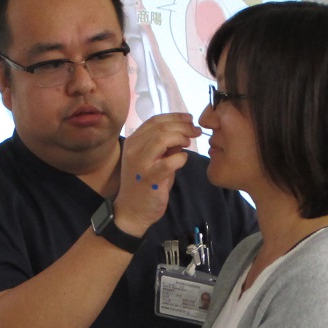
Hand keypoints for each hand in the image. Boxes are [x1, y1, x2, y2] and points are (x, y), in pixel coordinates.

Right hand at [113, 114, 196, 235]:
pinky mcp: (149, 178)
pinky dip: (180, 158)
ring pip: (162, 139)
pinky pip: (169, 162)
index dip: (175, 117)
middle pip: (160, 127)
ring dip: (180, 138)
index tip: (189, 119)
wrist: (132, 211)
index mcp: (133, 141)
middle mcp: (133, 149)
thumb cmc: (144, 184)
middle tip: (195, 130)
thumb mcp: (152, 160)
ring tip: (189, 142)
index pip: (154, 120)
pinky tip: (183, 160)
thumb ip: (164, 146)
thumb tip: (182, 134)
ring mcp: (140, 163)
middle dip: (182, 126)